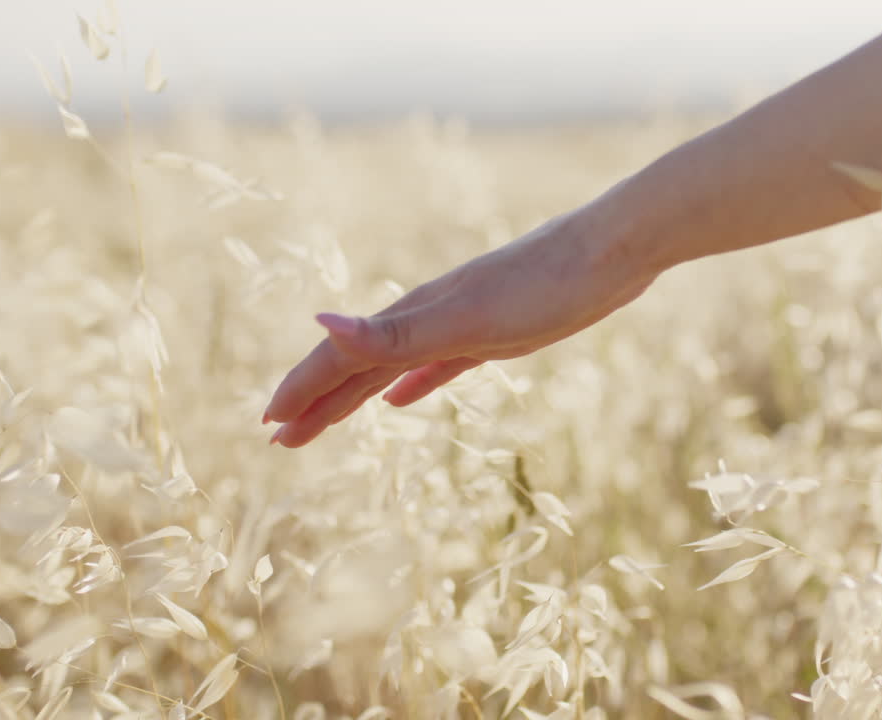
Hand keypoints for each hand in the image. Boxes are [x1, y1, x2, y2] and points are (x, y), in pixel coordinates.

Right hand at [263, 209, 655, 446]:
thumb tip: (319, 322)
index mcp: (415, 314)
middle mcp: (428, 316)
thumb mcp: (467, 320)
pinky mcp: (495, 333)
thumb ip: (394, 332)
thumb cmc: (546, 286)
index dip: (303, 389)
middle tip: (280, 439)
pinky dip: (410, 385)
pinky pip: (436, 366)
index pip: (341, 355)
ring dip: (354, 396)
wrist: (613, 251)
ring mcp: (460, 323)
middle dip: (317, 401)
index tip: (268, 424)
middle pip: (358, 364)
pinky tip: (400, 400)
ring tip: (324, 423)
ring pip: (391, 367)